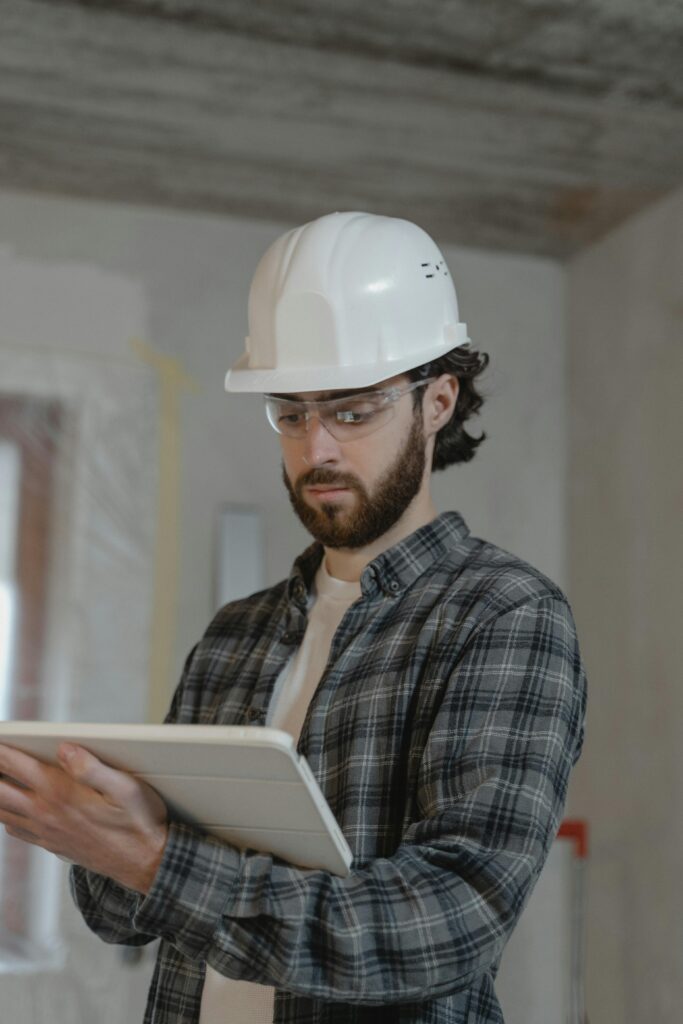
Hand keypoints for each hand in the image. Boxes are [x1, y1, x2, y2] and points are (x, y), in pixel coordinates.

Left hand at [0, 742, 167, 893]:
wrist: (145, 863)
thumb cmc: (139, 822)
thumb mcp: (126, 787)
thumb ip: (92, 767)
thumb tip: (65, 748)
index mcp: (61, 793)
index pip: (16, 765)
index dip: (0, 750)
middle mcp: (46, 813)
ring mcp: (45, 831)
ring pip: (2, 812)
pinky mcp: (51, 843)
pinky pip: (15, 829)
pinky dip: (5, 815)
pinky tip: (10, 808)